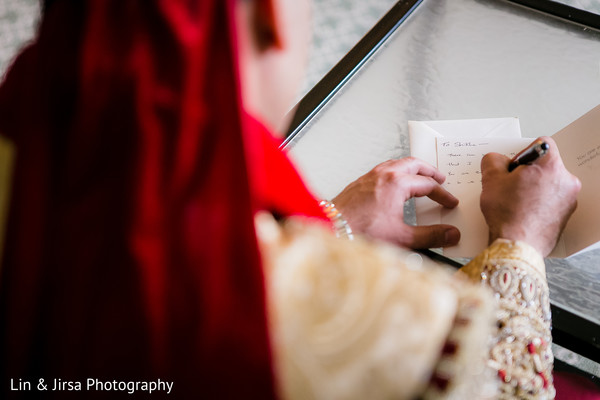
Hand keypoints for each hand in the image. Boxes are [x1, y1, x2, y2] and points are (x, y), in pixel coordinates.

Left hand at [332, 157, 459, 248]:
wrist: (331, 229)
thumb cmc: (360, 232)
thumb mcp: (402, 237)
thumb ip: (430, 235)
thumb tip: (451, 234)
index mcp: (397, 183)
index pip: (428, 185)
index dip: (442, 195)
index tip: (449, 203)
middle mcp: (383, 175)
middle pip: (414, 164)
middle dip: (429, 171)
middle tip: (440, 178)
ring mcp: (370, 176)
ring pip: (396, 163)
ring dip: (411, 169)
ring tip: (419, 177)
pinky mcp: (359, 182)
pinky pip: (383, 169)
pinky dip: (395, 172)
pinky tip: (394, 184)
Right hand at [480, 136, 580, 256]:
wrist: (517, 245)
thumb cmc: (508, 214)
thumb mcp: (490, 179)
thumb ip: (493, 160)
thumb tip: (497, 160)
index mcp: (551, 166)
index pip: (542, 143)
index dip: (523, 153)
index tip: (514, 167)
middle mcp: (566, 181)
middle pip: (546, 166)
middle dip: (528, 173)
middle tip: (511, 187)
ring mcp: (569, 200)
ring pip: (549, 184)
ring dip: (534, 188)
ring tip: (516, 203)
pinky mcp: (566, 215)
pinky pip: (551, 201)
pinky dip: (539, 204)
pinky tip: (523, 213)